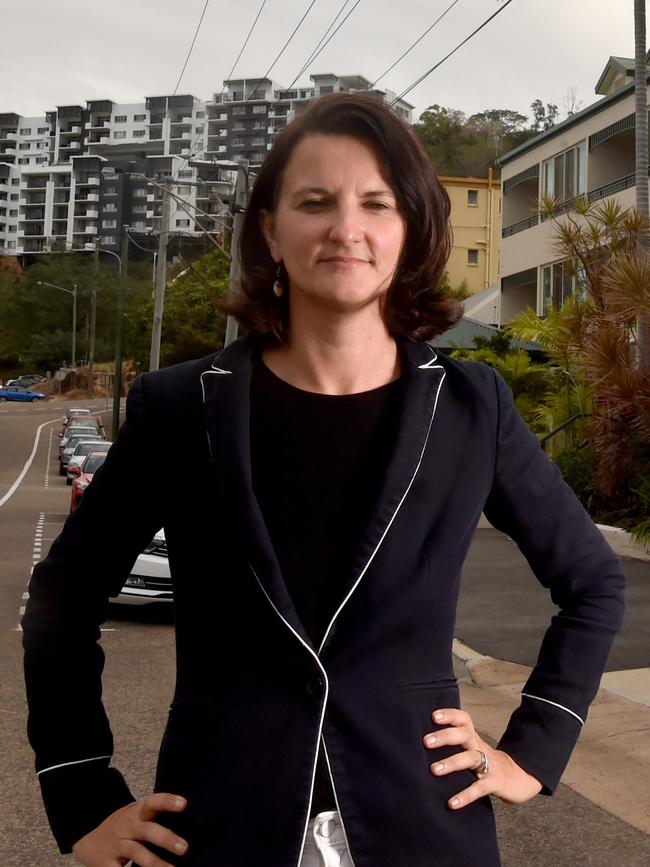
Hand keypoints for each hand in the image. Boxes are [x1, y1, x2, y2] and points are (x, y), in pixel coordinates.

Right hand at [71, 792, 187, 865]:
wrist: (87, 836)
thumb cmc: (125, 826)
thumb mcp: (138, 816)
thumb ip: (156, 818)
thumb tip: (191, 824)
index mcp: (138, 812)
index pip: (153, 802)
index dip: (167, 801)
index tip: (184, 803)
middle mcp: (128, 826)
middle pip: (148, 830)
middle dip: (166, 838)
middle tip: (185, 848)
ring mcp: (117, 845)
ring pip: (137, 853)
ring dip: (156, 863)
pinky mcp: (106, 863)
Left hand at [423, 708, 542, 809]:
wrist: (518, 778)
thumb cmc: (486, 762)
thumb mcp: (472, 748)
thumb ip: (455, 742)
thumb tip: (422, 741)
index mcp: (473, 738)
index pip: (463, 719)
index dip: (450, 715)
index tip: (433, 716)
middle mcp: (480, 747)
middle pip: (464, 735)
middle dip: (445, 736)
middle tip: (426, 741)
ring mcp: (489, 764)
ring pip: (470, 758)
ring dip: (452, 763)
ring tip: (433, 770)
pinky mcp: (495, 783)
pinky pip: (479, 788)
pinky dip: (465, 795)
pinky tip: (452, 803)